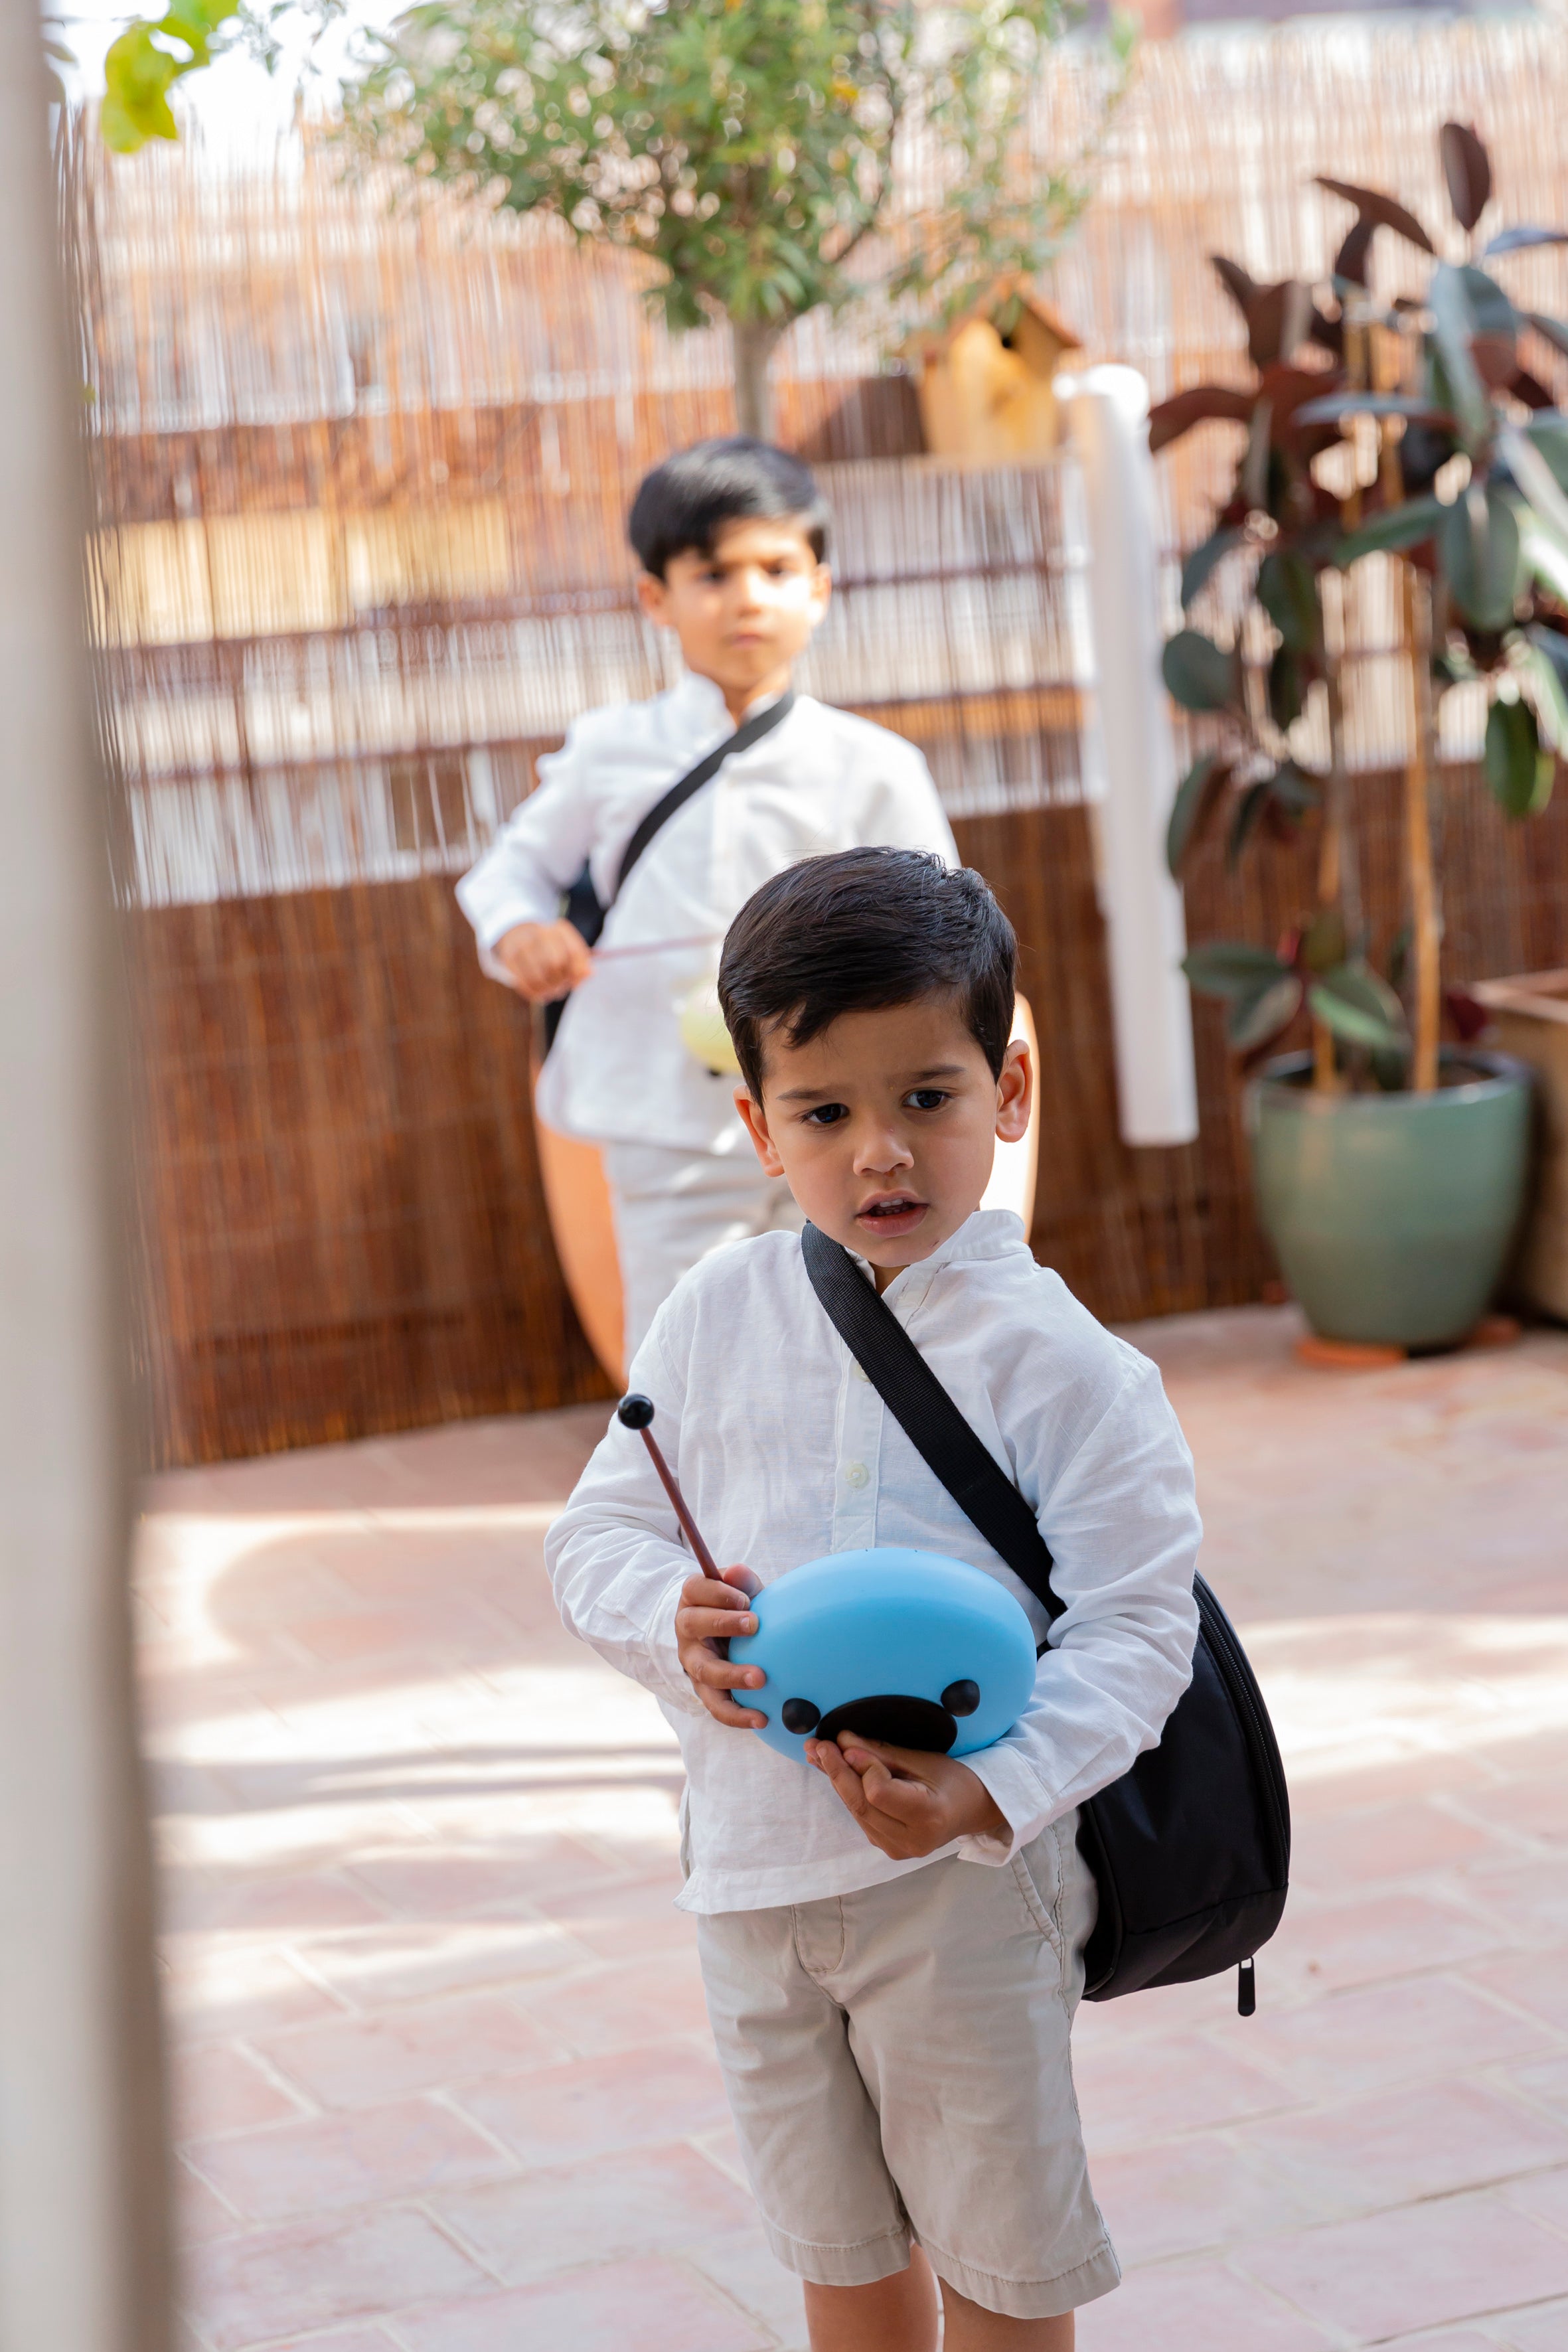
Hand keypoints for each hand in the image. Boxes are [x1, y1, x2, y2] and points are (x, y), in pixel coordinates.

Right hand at [493, 918, 593, 1001]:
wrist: (520, 934)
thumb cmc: (552, 948)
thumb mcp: (570, 950)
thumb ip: (582, 963)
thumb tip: (588, 974)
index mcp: (560, 929)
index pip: (573, 952)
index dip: (577, 972)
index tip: (576, 982)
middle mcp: (539, 932)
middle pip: (554, 965)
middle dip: (561, 982)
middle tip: (561, 986)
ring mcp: (521, 944)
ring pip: (538, 977)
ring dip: (548, 990)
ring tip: (551, 991)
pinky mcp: (508, 958)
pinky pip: (523, 984)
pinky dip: (535, 993)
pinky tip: (540, 993)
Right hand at [675, 1564, 765, 1728]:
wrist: (725, 1639)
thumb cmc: (737, 1609)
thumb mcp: (740, 1593)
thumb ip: (742, 1583)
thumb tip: (737, 1571)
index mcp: (693, 1600)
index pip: (695, 1590)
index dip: (718, 1593)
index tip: (746, 1598)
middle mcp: (686, 1631)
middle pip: (695, 1625)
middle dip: (724, 1624)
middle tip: (755, 1625)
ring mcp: (693, 1662)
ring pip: (705, 1670)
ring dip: (731, 1675)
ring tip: (760, 1679)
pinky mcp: (704, 1690)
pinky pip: (716, 1706)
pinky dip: (737, 1715)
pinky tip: (761, 1718)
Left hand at [807, 1732, 1008, 1859]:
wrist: (972, 1810)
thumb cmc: (953, 1780)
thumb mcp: (923, 1760)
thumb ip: (882, 1753)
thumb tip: (843, 1743)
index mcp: (928, 1817)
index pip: (878, 1793)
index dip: (862, 1767)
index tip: (848, 1742)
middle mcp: (910, 1841)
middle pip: (860, 1804)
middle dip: (835, 1771)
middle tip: (816, 1744)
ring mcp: (896, 1849)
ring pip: (856, 1811)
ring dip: (835, 1780)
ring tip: (817, 1753)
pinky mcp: (887, 1847)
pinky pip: (861, 1816)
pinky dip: (847, 1792)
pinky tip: (834, 1771)